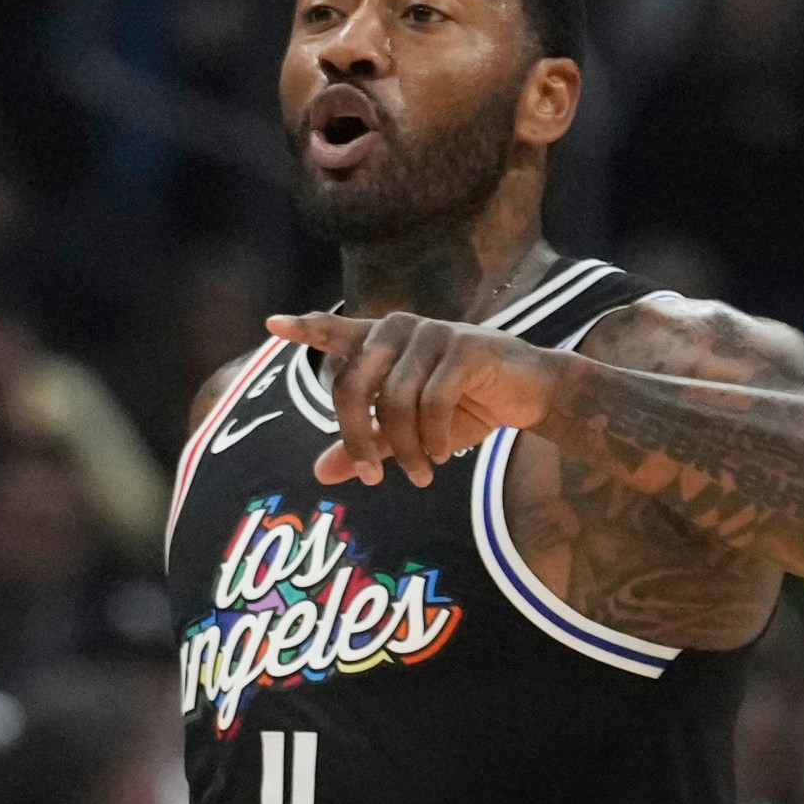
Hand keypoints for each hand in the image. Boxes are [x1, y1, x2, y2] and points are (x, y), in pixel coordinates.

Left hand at [265, 312, 563, 487]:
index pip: (336, 332)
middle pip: (351, 386)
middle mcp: (400, 329)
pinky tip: (443, 455)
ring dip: (405, 450)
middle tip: (371, 478)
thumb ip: (368, 444)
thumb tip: (320, 472)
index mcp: (383, 342)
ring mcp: (432, 334)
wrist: (532, 394)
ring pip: (394, 402)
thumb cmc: (467, 407)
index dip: (305, 328)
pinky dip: (434, 440)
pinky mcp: (464, 348)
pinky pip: (432, 403)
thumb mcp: (410, 432)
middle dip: (357, 439)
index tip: (272, 324)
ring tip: (421, 475)